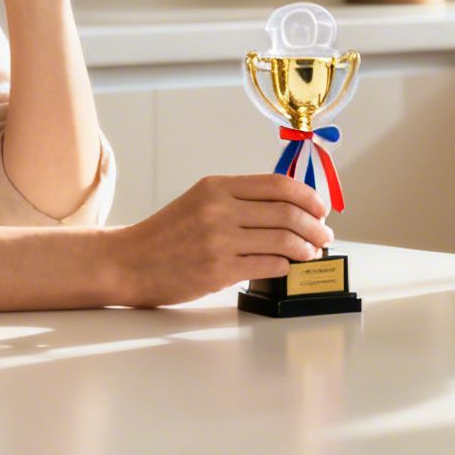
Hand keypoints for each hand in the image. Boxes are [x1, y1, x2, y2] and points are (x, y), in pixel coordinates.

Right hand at [109, 174, 334, 307]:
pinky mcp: (219, 270)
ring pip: (283, 240)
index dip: (308, 196)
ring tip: (312, 252)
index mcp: (217, 187)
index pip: (278, 184)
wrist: (129, 262)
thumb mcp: (200, 202)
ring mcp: (220, 241)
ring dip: (306, 248)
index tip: (321, 207)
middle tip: (325, 234)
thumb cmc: (166, 234)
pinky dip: (286, 265)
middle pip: (287, 213)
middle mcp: (219, 210)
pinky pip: (268, 265)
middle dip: (315, 226)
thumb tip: (288, 208)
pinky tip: (288, 266)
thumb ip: (238, 201)